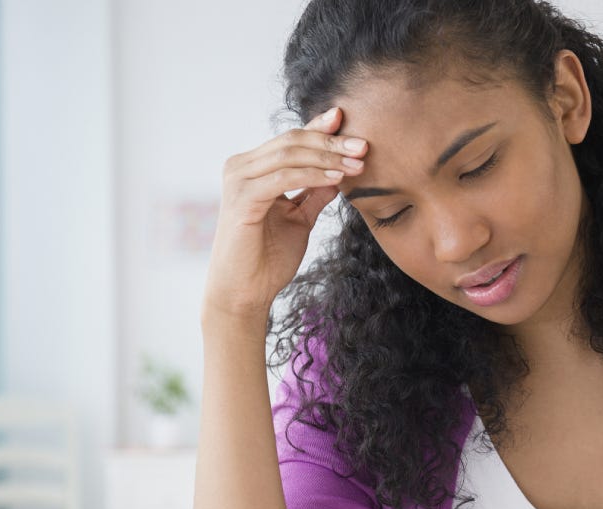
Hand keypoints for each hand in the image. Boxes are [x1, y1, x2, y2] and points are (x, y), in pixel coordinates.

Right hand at [203, 106, 367, 324]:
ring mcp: (239, 180)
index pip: (291, 139)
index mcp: (254, 168)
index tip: (351, 122)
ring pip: (289, 155)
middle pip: (292, 141)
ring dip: (328, 157)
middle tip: (363, 145)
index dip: (321, 128)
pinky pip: (283, 178)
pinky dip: (312, 175)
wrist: (246, 292)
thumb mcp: (300, 219)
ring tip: (358, 164)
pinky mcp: (242, 198)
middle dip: (331, 141)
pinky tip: (336, 178)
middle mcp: (241, 167)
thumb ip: (314, 194)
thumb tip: (340, 173)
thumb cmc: (269, 258)